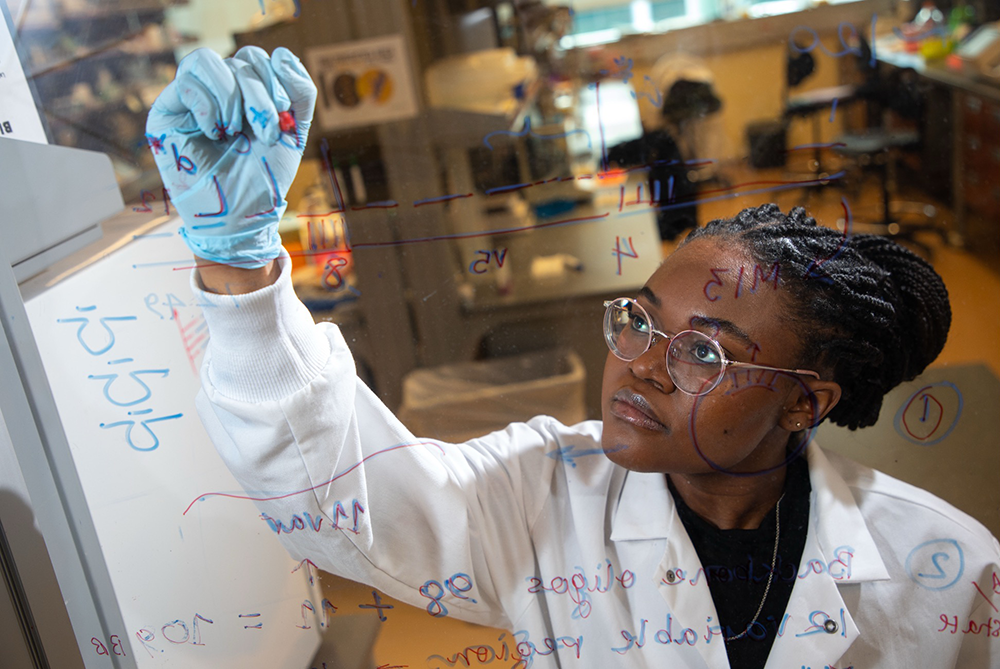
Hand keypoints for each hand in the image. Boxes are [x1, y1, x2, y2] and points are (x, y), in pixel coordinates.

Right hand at [146, 46, 316, 267]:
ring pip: (210, 61)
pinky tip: (216, 134)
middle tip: (266, 132)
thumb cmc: (265, 177)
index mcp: (248, 92)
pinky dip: (209, 107)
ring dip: (234, 97)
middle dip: (261, 94)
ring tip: (237, 132)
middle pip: (241, 59)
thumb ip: (299, 91)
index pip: (258, 58)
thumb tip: (282, 53)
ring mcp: (192, 99)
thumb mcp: (294, 132)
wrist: (242, 215)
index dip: (276, 78)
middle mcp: (219, 91)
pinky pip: (187, 82)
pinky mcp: (167, 111)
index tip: (285, 115)